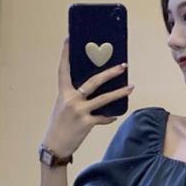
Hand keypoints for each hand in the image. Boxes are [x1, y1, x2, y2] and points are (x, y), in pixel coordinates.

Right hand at [42, 36, 135, 156]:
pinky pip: (103, 118)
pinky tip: (115, 115)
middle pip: (93, 81)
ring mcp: (79, 111)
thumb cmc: (59, 125)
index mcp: (63, 93)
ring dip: (119, 92)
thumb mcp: (62, 107)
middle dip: (109, 72)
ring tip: (131, 87)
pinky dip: (109, 117)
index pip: (64, 70)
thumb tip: (91, 90)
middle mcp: (71, 100)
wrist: (54, 146)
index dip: (66, 54)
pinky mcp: (86, 124)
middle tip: (122, 66)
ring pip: (104, 99)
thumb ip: (74, 97)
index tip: (69, 39)